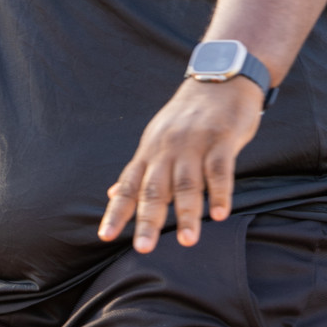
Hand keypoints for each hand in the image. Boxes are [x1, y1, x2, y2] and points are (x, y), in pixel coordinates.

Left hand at [98, 77, 262, 252]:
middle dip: (148, 220)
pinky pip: (220, 170)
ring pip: (187, 182)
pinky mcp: (221, 138)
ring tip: (188, 241)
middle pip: (155, 188)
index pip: (128, 185)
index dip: (116, 211)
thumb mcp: (157, 138)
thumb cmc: (188, 117)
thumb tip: (112, 193)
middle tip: (143, 248)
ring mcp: (194, 143)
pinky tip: (219, 215)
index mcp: (150, 151)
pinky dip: (219, 193)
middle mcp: (167, 148)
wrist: (219, 77)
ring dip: (187, 213)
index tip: (105, 236)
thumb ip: (139, 170)